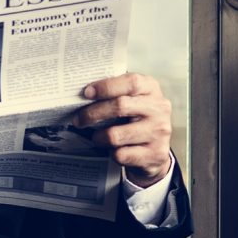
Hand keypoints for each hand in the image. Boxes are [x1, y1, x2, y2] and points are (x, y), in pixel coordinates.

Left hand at [74, 73, 171, 187]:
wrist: (156, 149)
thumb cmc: (138, 119)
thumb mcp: (132, 100)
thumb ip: (115, 93)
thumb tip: (82, 95)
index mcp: (151, 89)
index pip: (131, 82)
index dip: (106, 87)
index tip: (87, 93)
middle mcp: (159, 109)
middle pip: (120, 106)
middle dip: (93, 113)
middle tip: (79, 120)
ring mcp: (159, 132)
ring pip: (116, 135)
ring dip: (99, 137)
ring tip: (96, 138)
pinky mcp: (155, 154)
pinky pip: (121, 154)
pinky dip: (112, 153)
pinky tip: (113, 150)